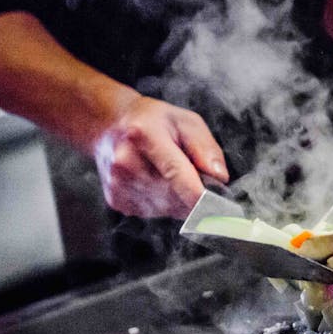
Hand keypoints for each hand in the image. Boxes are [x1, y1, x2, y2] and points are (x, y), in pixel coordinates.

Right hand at [92, 95, 227, 218]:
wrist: (111, 126)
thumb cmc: (154, 121)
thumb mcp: (186, 121)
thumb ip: (205, 148)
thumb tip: (219, 177)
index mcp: (144, 136)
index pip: (178, 176)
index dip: (203, 197)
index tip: (222, 207)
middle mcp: (126, 162)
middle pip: (175, 197)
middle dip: (195, 194)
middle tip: (198, 178)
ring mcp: (117, 184)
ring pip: (167, 209)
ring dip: (180, 200)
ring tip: (173, 175)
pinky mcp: (116, 200)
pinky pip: (154, 212)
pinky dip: (164, 203)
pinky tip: (158, 182)